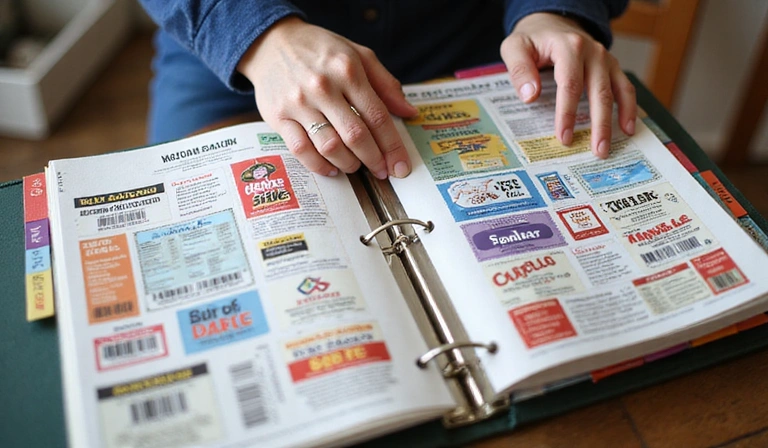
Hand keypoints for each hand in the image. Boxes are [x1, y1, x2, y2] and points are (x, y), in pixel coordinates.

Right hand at [237, 17, 416, 178]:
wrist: (271, 42)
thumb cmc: (320, 50)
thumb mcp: (358, 54)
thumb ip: (386, 83)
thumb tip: (409, 112)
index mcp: (348, 70)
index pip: (378, 116)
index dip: (392, 146)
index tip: (401, 166)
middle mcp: (323, 87)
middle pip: (356, 136)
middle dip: (374, 160)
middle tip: (381, 172)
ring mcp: (298, 103)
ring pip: (330, 147)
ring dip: (349, 164)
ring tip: (356, 166)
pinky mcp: (278, 116)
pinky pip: (301, 150)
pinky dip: (319, 165)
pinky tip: (331, 168)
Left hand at [501, 13, 635, 157]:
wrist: (552, 22)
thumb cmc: (532, 39)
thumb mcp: (515, 47)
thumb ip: (519, 69)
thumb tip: (529, 96)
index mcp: (568, 46)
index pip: (570, 84)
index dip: (567, 113)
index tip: (564, 137)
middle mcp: (592, 52)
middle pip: (599, 92)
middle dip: (599, 124)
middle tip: (597, 151)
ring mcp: (605, 59)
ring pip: (616, 91)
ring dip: (617, 120)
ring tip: (610, 146)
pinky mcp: (611, 67)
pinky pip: (624, 88)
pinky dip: (629, 108)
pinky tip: (627, 128)